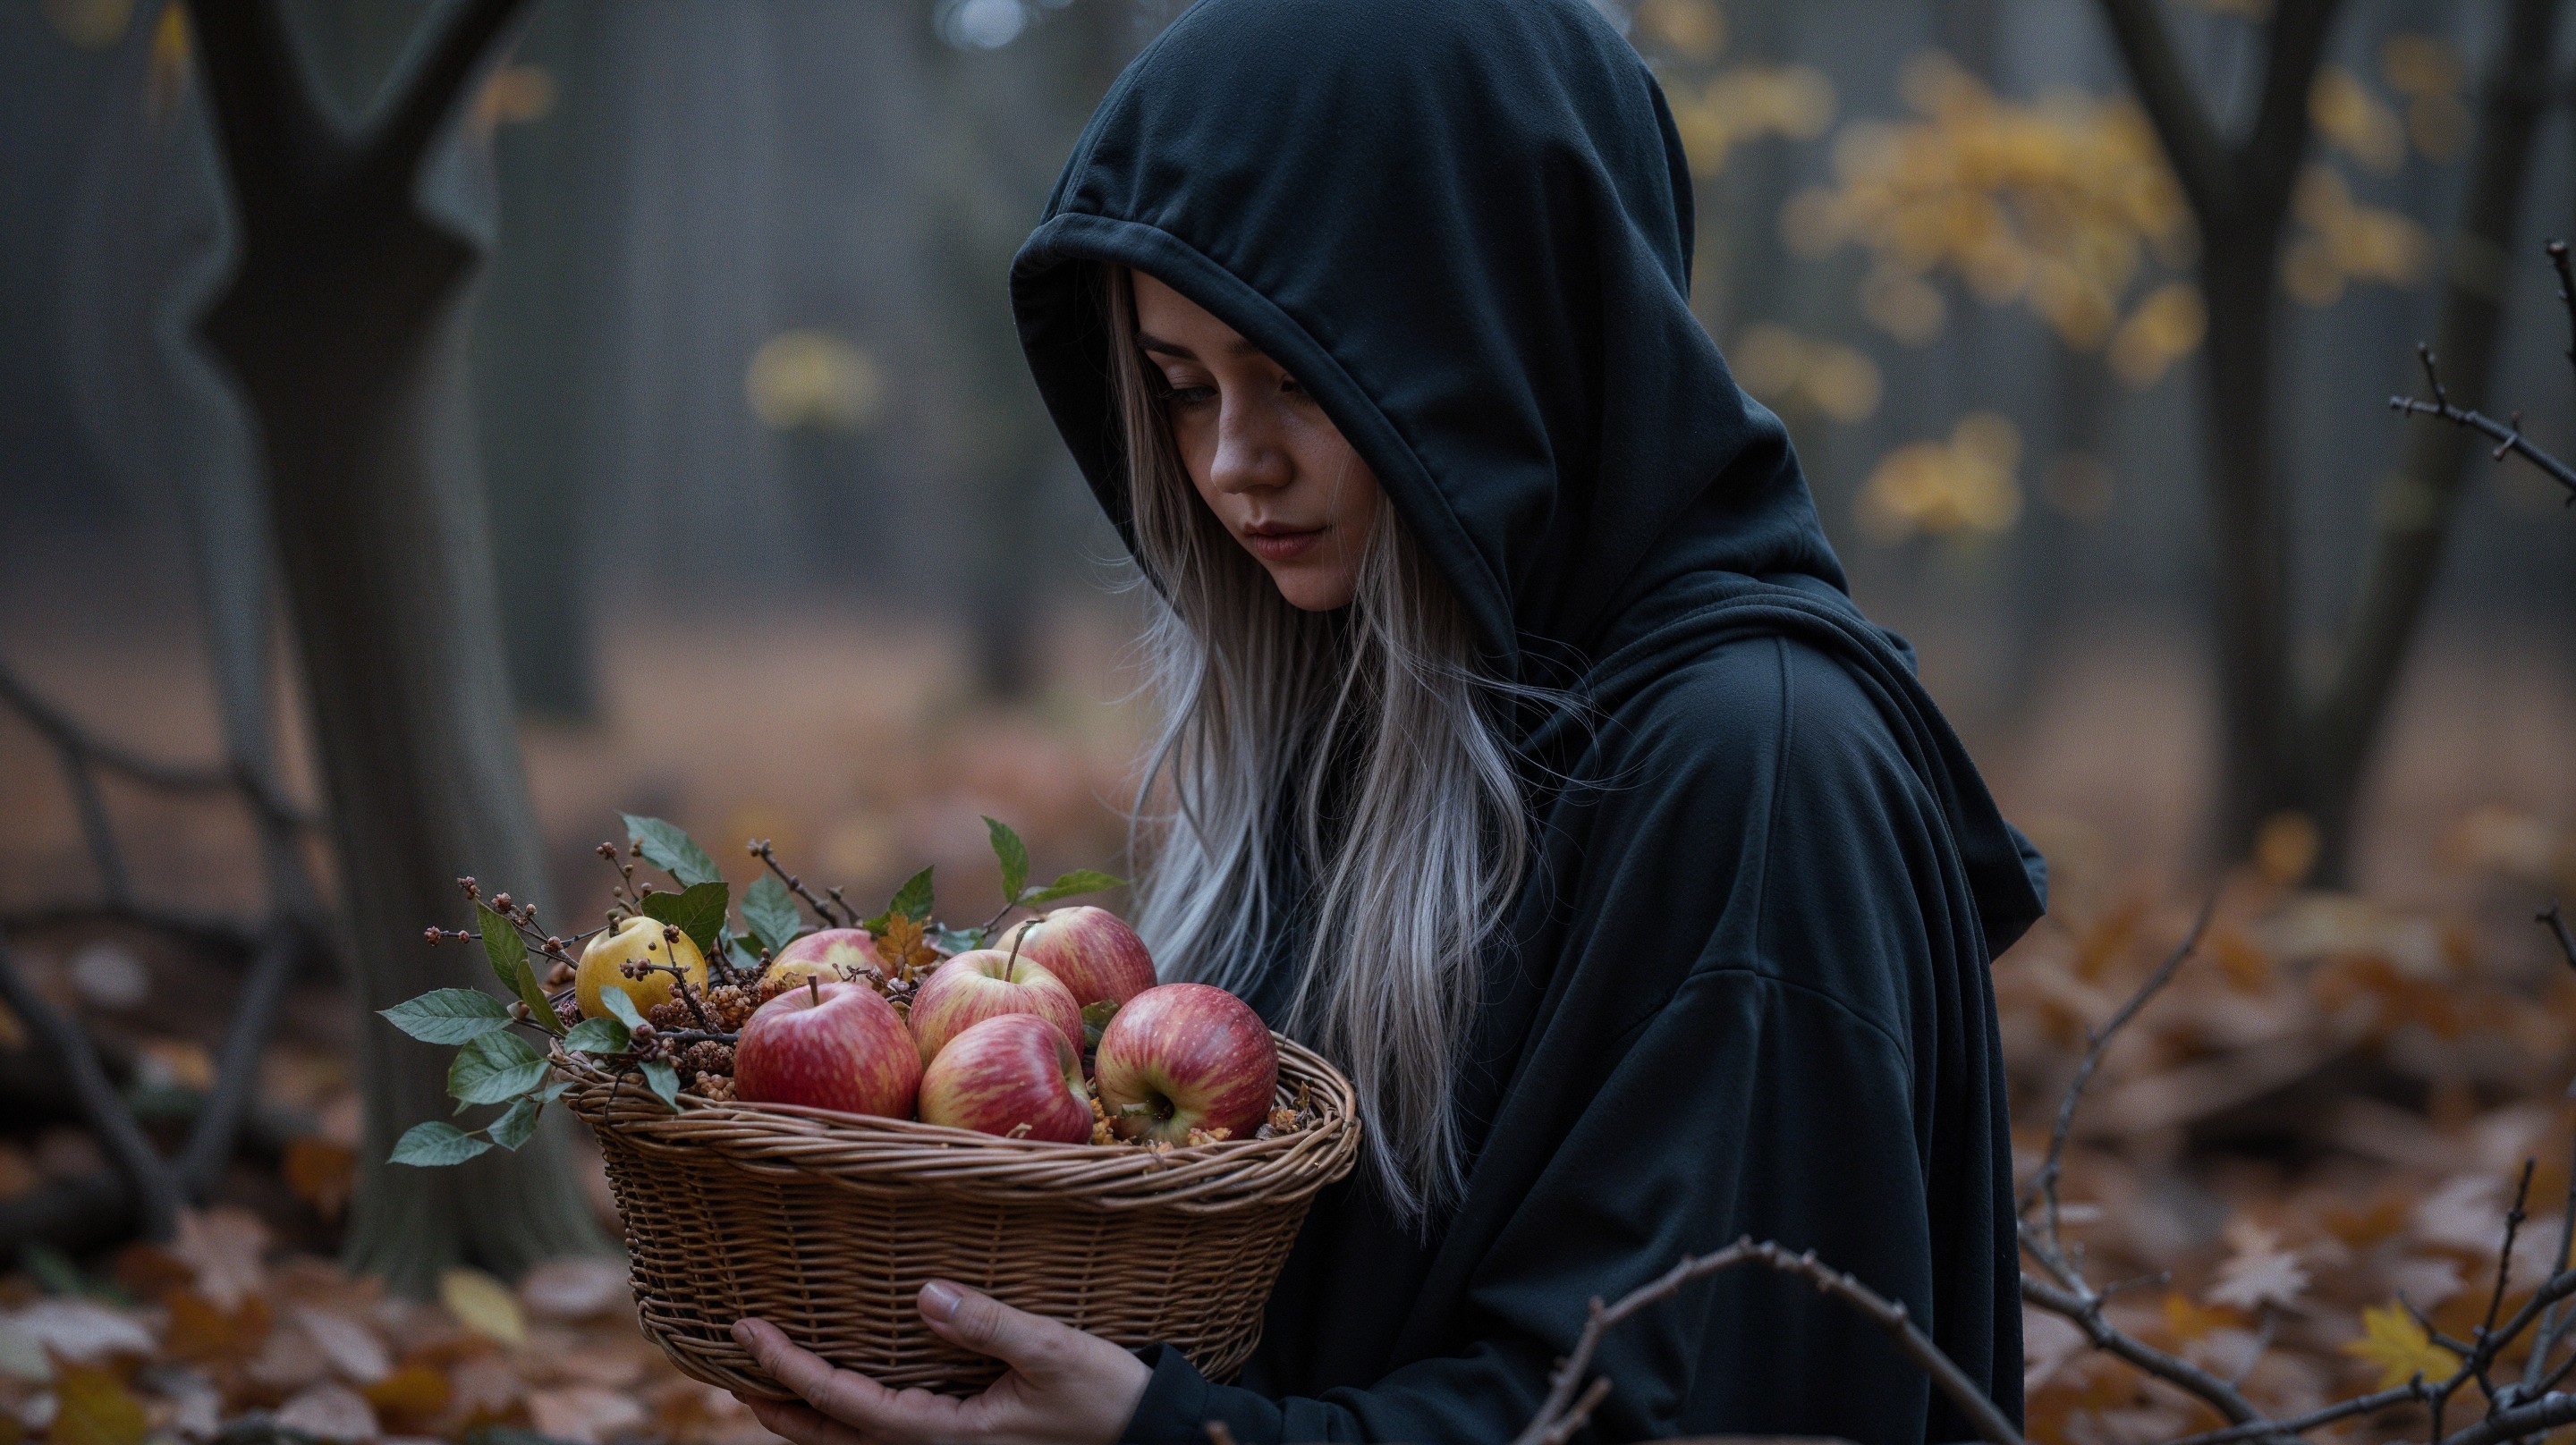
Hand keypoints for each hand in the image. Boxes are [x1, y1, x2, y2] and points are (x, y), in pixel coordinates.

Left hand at [730, 1281, 1151, 1444]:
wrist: (1147, 1438)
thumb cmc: (1103, 1396)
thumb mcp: (1051, 1352)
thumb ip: (986, 1324)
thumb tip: (924, 1293)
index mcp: (944, 1434)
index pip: (843, 1402)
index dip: (789, 1369)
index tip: (747, 1332)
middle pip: (834, 1437)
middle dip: (777, 1406)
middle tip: (728, 1370)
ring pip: (856, 1441)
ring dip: (805, 1415)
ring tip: (766, 1386)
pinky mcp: (965, 1439)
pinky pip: (886, 1432)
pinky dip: (848, 1414)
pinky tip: (845, 1392)